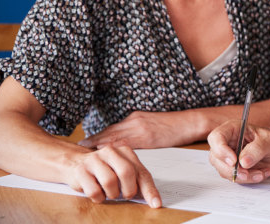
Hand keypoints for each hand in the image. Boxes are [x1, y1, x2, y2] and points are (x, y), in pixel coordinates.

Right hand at [66, 144, 160, 207]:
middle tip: (125, 195)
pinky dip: (98, 197)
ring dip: (112, 194)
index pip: (142, 172)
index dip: (149, 190)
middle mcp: (111, 152)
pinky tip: (97, 192)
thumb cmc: (103, 168)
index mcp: (125, 152)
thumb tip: (153, 200)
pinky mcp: (81, 170)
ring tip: (109, 192)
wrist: (74, 162)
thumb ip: (136, 180)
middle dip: (128, 190)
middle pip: (126, 172)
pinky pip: (94, 191)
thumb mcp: (122, 170)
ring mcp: (94, 160)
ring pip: (110, 181)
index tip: (156, 204)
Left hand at [78, 111, 194, 148]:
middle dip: (94, 140)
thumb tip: (128, 143)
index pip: (113, 128)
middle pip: (110, 132)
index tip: (86, 142)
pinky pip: (126, 144)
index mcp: (135, 117)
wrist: (190, 122)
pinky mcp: (147, 137)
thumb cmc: (175, 126)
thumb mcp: (153, 125)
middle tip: (79, 146)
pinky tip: (104, 153)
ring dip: (99, 144)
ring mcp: (140, 128)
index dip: (99, 136)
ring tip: (86, 150)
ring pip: (114, 137)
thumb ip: (139, 131)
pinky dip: (113, 148)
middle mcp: (134, 121)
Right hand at [207, 119, 269, 182]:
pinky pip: (234, 177)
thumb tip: (243, 162)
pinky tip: (260, 173)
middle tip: (247, 173)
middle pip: (216, 157)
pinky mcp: (231, 168)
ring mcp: (226, 157)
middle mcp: (226, 142)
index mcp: (232, 129)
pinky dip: (248, 179)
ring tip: (260, 173)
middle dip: (232, 169)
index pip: (216, 137)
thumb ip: (258, 149)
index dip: (221, 150)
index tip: (234, 161)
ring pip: (224, 171)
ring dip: (243, 176)